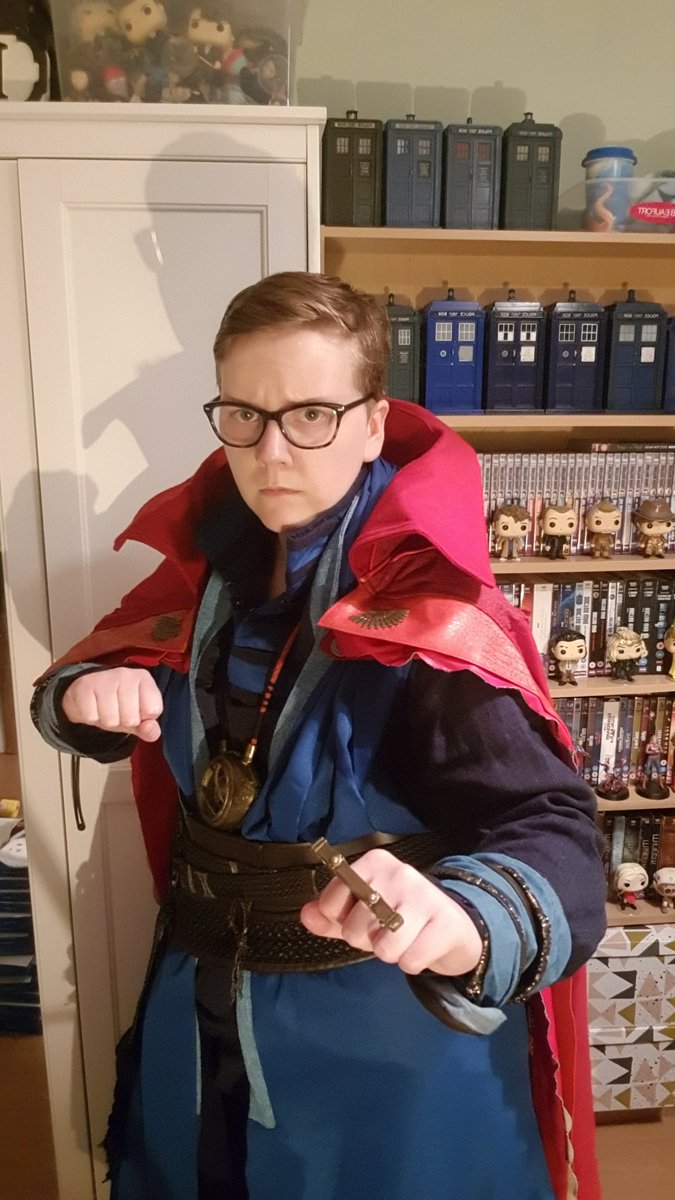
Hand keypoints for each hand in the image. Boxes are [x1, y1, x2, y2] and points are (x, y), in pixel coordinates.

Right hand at [61, 668, 162, 742]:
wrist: (87, 694)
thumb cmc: (118, 705)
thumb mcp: (138, 718)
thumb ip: (149, 728)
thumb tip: (150, 730)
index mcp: (143, 678)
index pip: (153, 711)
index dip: (144, 718)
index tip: (137, 710)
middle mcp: (126, 674)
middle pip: (131, 719)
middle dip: (123, 722)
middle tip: (118, 711)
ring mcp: (104, 677)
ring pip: (110, 721)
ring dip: (107, 722)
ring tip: (105, 710)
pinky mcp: (85, 685)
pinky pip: (91, 717)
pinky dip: (92, 718)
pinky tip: (93, 707)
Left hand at [300, 848, 482, 976]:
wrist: (454, 925)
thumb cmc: (402, 917)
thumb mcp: (363, 913)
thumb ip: (331, 916)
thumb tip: (306, 915)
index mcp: (374, 863)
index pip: (331, 901)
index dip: (340, 921)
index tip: (361, 918)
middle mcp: (399, 873)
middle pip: (356, 929)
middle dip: (368, 941)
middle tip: (388, 931)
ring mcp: (424, 896)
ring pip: (385, 947)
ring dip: (392, 954)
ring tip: (405, 941)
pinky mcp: (445, 922)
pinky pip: (411, 960)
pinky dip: (413, 963)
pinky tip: (422, 948)